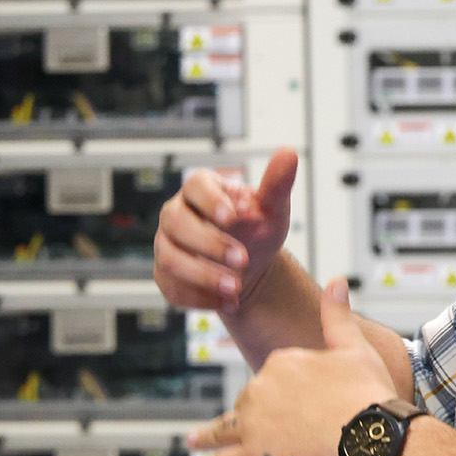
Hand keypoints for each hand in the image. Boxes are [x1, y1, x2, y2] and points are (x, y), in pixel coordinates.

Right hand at [153, 147, 298, 312]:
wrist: (249, 266)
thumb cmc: (256, 230)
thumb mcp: (271, 208)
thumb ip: (276, 184)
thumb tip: (288, 154)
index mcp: (201, 190)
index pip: (194, 186)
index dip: (210, 200)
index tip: (232, 217)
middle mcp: (177, 215)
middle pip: (176, 223)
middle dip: (210, 244)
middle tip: (243, 260)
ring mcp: (167, 246)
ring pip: (171, 259)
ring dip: (204, 276)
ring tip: (236, 288)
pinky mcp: (166, 276)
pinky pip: (173, 288)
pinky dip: (202, 299)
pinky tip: (229, 302)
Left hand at [176, 277, 401, 455]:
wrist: (372, 440)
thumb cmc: (369, 396)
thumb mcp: (355, 349)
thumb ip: (337, 316)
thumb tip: (337, 280)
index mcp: (281, 362)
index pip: (274, 376)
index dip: (289, 393)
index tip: (306, 405)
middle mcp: (259, 390)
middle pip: (249, 403)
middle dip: (258, 418)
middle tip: (283, 436)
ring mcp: (252, 426)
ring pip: (223, 431)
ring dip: (207, 437)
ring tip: (194, 442)